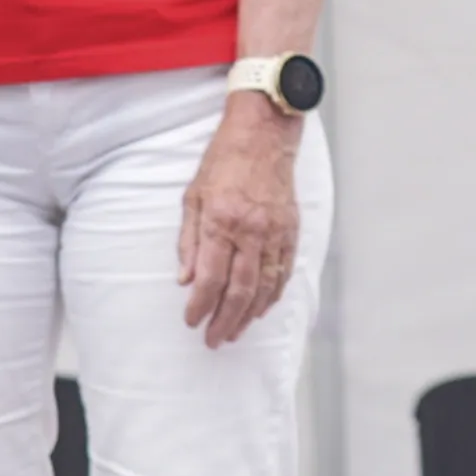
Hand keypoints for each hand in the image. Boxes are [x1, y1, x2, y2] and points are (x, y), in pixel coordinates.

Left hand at [176, 101, 304, 347]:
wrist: (264, 134)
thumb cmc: (223, 162)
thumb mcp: (192, 197)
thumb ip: (188, 241)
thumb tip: (184, 280)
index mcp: (221, 222)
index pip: (210, 278)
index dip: (200, 306)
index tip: (192, 321)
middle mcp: (251, 231)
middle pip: (239, 290)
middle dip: (225, 320)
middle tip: (214, 340)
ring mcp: (275, 232)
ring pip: (265, 286)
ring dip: (249, 315)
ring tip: (235, 332)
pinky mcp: (291, 230)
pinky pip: (284, 271)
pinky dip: (273, 295)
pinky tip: (261, 309)